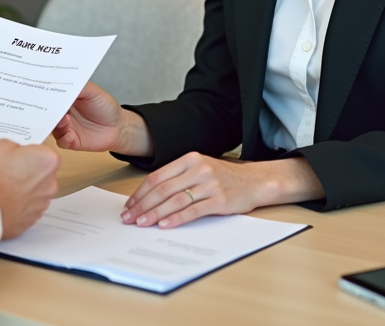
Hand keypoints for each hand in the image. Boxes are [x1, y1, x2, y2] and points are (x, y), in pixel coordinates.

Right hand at [0, 140, 60, 238]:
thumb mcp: (0, 145)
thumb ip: (16, 146)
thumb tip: (16, 152)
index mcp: (48, 161)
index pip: (43, 151)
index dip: (27, 151)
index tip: (16, 154)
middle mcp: (50, 183)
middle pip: (41, 171)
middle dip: (27, 169)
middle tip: (8, 169)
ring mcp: (42, 203)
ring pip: (35, 189)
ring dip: (23, 187)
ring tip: (3, 186)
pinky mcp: (32, 219)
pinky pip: (28, 205)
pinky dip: (19, 202)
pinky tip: (4, 199)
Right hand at [52, 82, 152, 156]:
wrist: (118, 126)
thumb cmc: (105, 107)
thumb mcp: (92, 91)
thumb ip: (77, 87)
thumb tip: (62, 81)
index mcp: (65, 99)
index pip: (51, 95)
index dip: (47, 93)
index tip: (43, 91)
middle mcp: (62, 113)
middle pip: (48, 112)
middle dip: (47, 109)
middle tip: (50, 107)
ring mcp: (65, 127)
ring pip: (52, 127)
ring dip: (57, 124)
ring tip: (65, 119)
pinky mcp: (70, 141)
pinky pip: (61, 141)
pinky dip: (64, 138)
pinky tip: (70, 134)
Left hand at [121, 154, 321, 228]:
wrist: (255, 181)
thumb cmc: (224, 178)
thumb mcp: (200, 169)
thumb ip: (178, 178)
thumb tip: (149, 197)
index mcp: (190, 159)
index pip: (157, 177)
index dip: (140, 192)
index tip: (129, 206)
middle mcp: (199, 169)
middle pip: (163, 189)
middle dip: (143, 205)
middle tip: (129, 218)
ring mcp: (210, 184)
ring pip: (175, 200)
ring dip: (155, 213)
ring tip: (142, 223)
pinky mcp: (220, 200)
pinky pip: (193, 211)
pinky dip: (176, 219)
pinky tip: (165, 225)